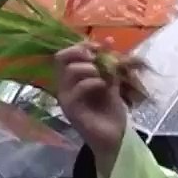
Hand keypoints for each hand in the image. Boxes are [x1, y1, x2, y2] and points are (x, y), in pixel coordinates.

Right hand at [55, 42, 128, 166]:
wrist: (115, 137)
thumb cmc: (111, 111)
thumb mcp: (111, 82)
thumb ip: (108, 64)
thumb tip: (109, 40)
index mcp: (72, 78)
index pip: (66, 54)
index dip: (82, 46)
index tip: (100, 46)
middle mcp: (65, 86)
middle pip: (61, 58)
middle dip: (80, 52)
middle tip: (96, 58)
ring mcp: (66, 98)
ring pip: (69, 71)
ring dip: (89, 68)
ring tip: (102, 76)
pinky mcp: (71, 109)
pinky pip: (76, 89)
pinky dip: (92, 82)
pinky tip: (103, 86)